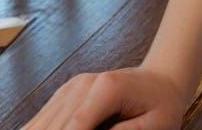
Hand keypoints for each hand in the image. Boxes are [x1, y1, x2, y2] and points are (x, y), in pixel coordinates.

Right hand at [21, 65, 188, 129]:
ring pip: (39, 124)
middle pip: (51, 128)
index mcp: (107, 89)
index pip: (72, 129)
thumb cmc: (163, 105)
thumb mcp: (154, 125)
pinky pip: (40, 121)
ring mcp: (71, 87)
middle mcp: (83, 84)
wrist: (162, 77)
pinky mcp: (64, 94)